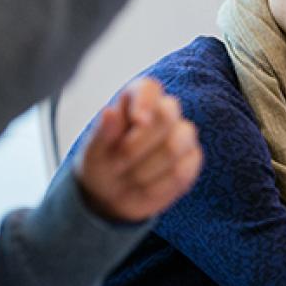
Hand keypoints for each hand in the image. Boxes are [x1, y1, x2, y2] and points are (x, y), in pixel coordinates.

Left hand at [73, 78, 202, 222]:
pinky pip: (182, 171)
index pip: (149, 88)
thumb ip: (102, 133)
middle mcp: (164, 111)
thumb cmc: (102, 165)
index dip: (145, 102)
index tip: (138, 121)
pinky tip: (145, 189)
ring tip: (128, 180)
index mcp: (136, 99)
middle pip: (167, 114)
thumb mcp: (94, 153)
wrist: (113, 197)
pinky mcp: (192, 159)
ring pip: (175, 146)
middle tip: (117, 163)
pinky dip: (158, 186)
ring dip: (144, 170)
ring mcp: (182, 135)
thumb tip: (109, 112)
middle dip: (137, 146)